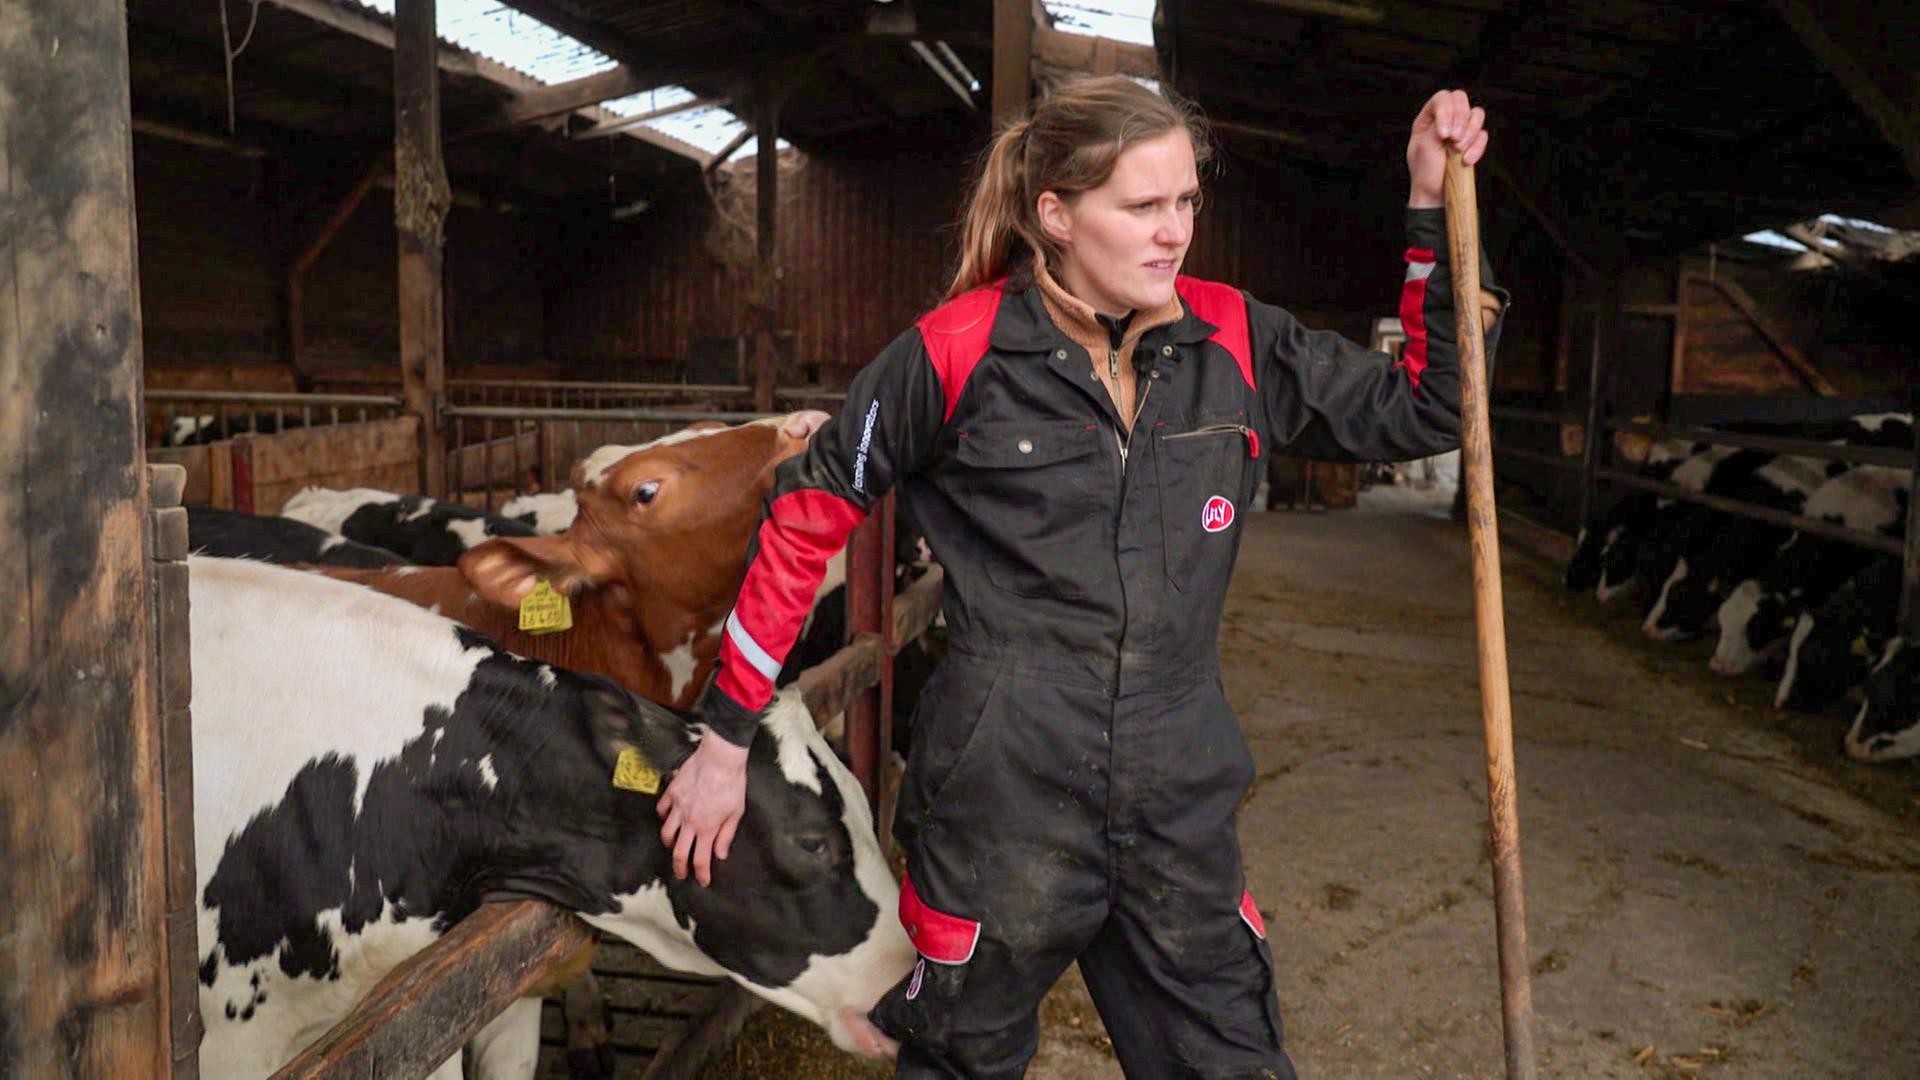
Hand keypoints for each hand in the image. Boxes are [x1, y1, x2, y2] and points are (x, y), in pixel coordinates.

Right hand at [656, 734, 747, 885]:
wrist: (720, 757)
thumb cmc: (732, 783)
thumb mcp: (736, 812)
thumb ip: (726, 835)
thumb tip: (721, 854)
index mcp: (707, 828)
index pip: (701, 859)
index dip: (701, 874)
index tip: (702, 880)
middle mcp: (689, 821)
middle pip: (679, 852)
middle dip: (679, 867)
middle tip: (681, 874)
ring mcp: (678, 806)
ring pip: (666, 833)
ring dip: (670, 844)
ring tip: (674, 846)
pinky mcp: (672, 792)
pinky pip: (661, 809)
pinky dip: (663, 817)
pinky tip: (668, 818)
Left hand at [1407, 89, 1488, 207]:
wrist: (1434, 194)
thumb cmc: (1425, 171)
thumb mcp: (1425, 146)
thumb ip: (1438, 125)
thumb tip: (1456, 116)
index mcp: (1428, 118)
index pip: (1442, 98)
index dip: (1446, 111)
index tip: (1444, 134)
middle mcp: (1445, 119)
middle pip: (1461, 99)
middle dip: (1461, 118)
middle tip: (1454, 140)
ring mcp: (1461, 130)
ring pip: (1476, 114)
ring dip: (1470, 132)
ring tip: (1458, 151)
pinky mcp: (1472, 143)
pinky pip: (1483, 135)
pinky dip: (1477, 147)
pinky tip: (1466, 161)